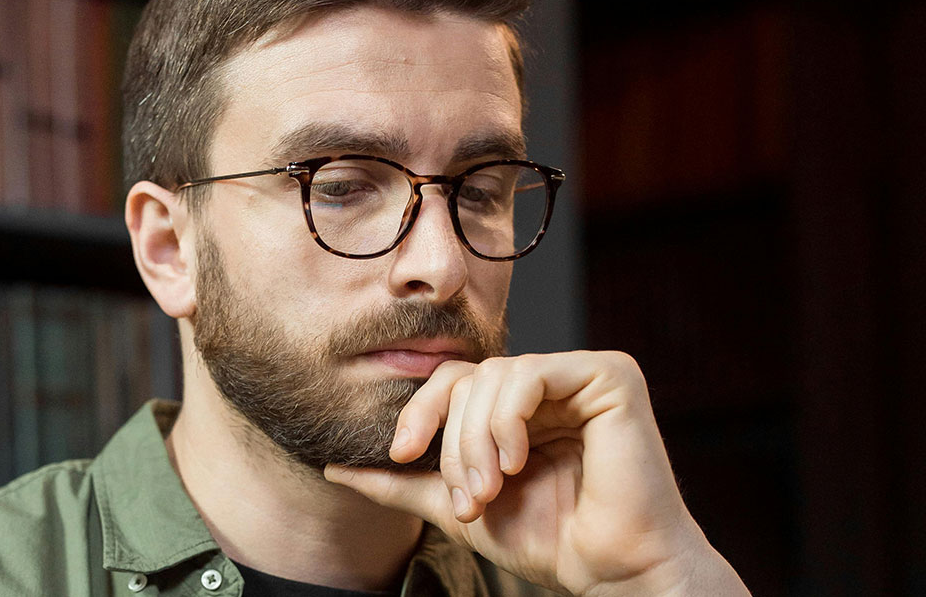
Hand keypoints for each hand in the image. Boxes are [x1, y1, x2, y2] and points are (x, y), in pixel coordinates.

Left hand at [323, 351, 748, 595]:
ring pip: (493, 377)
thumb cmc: (548, 540)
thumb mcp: (457, 506)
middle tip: (468, 498)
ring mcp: (580, 375)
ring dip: (478, 440)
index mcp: (519, 404)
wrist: (609, 571)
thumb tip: (335, 466)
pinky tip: (517, 462)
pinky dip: (510, 419)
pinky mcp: (610, 376)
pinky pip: (532, 375)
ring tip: (491, 489)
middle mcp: (550, 382)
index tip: (399, 455)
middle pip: (467, 378)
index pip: (451, 381)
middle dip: (453, 442)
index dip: (419, 412)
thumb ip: (402, 483)